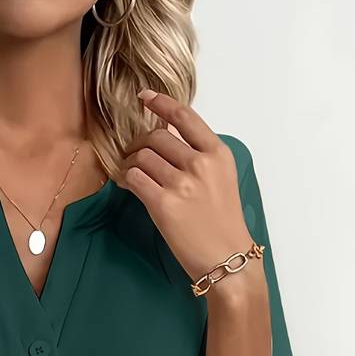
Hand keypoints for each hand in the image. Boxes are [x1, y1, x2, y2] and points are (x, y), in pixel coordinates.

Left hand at [120, 89, 254, 285]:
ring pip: (142, 157)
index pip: (185, 116)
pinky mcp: (163, 204)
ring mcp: (181, 183)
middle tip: (135, 154)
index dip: (161, 103)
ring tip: (131, 173)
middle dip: (140, 143)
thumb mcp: (222, 179)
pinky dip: (127, 179)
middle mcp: (200, 163)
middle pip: (157, 137)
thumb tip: (168, 139)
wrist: (227, 258)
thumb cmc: (223, 223)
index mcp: (217, 153)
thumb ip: (200, 157)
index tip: (145, 98)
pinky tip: (129, 185)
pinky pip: (134, 178)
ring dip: (131, 162)